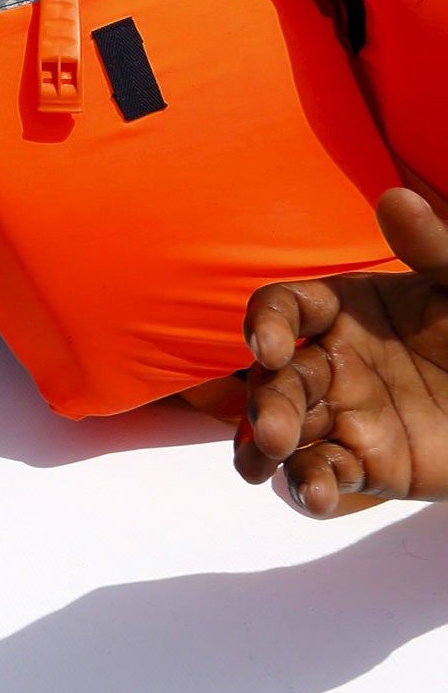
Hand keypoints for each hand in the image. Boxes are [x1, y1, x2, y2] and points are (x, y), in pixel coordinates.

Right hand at [238, 185, 447, 513]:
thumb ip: (437, 251)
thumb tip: (395, 197)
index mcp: (347, 310)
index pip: (282, 307)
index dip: (263, 323)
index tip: (266, 348)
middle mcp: (333, 360)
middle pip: (274, 377)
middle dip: (264, 404)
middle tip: (274, 432)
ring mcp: (345, 414)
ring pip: (284, 429)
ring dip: (264, 448)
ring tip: (269, 464)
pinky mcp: (367, 464)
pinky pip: (322, 474)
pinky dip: (308, 487)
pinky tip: (316, 495)